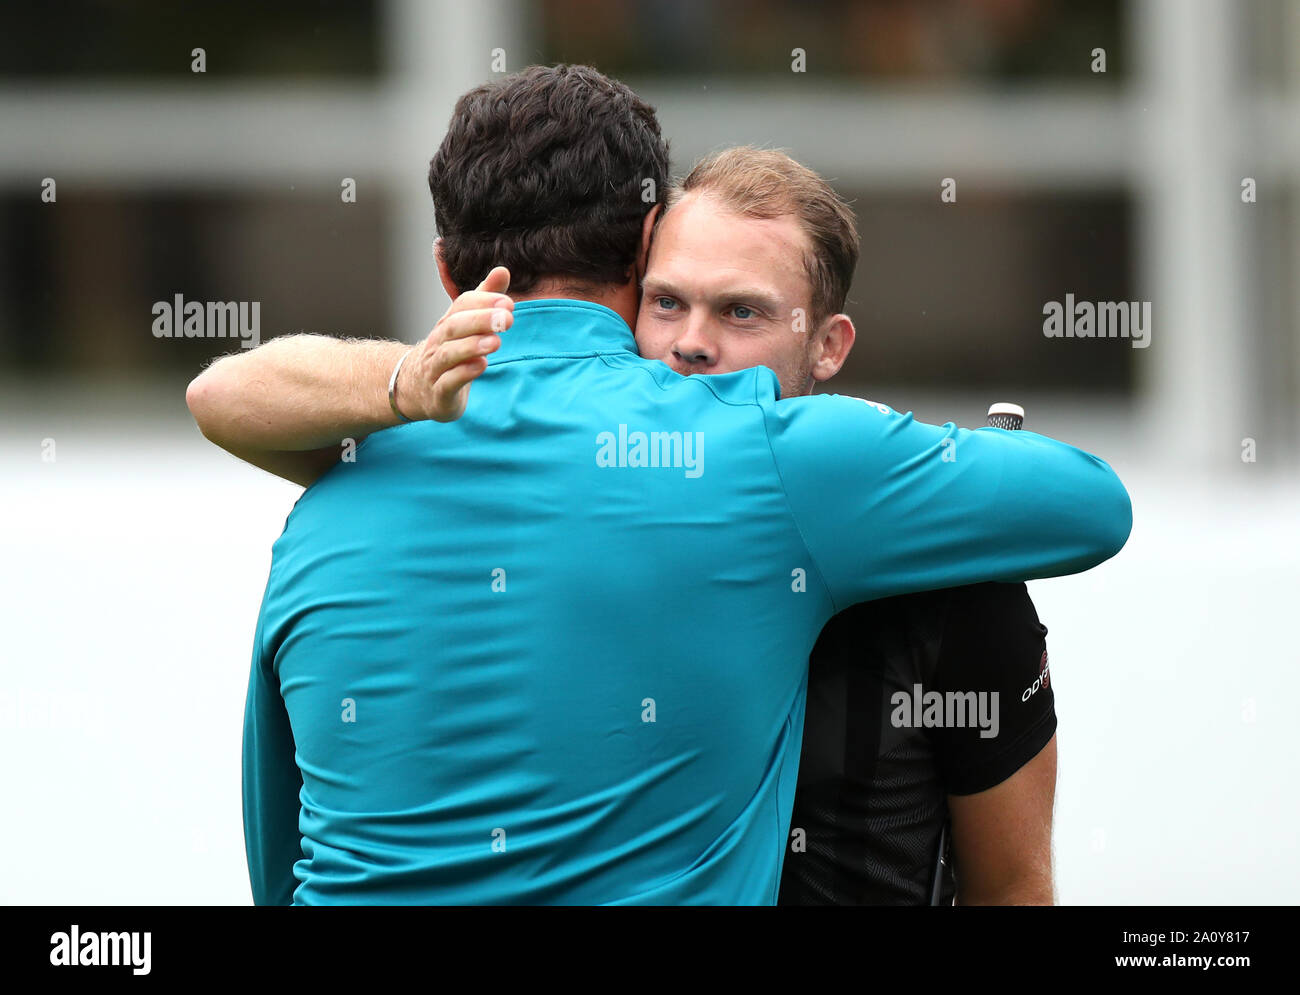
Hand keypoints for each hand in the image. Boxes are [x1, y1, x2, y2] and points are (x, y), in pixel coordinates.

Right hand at [395, 266, 513, 421]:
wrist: (416, 388)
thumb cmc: (449, 351)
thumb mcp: (465, 324)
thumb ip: (484, 299)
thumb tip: (502, 270)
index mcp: (448, 323)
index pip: (462, 305)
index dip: (483, 301)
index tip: (508, 303)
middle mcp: (439, 342)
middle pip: (455, 326)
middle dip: (480, 320)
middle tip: (506, 319)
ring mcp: (435, 368)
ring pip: (450, 353)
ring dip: (473, 346)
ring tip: (496, 342)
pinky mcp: (439, 393)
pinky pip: (448, 381)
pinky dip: (464, 373)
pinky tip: (481, 366)